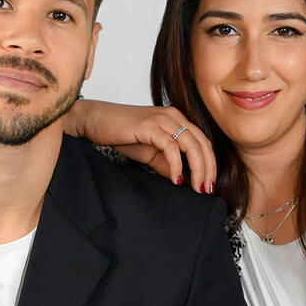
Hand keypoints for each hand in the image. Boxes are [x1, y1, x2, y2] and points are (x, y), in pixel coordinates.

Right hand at [64, 100, 216, 193]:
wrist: (96, 120)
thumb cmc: (121, 133)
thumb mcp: (150, 152)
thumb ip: (167, 164)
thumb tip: (185, 180)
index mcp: (176, 119)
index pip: (202, 141)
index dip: (210, 163)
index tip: (209, 184)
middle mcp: (173, 116)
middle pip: (201, 143)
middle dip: (208, 168)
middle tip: (206, 189)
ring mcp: (162, 119)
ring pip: (191, 144)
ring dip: (198, 168)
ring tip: (196, 187)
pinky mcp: (149, 126)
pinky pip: (170, 147)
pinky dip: (176, 165)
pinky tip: (175, 179)